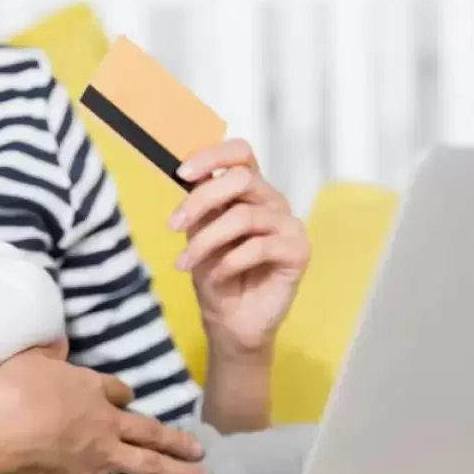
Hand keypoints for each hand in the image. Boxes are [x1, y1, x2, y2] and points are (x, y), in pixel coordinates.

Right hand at [0, 349, 207, 473]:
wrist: (6, 420)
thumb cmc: (16, 385)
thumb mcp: (33, 357)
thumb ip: (49, 351)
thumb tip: (57, 344)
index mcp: (92, 390)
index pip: (118, 391)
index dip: (123, 395)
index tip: (126, 397)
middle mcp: (105, 424)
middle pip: (149, 430)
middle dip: (174, 439)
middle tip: (199, 448)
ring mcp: (99, 457)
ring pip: (147, 465)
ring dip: (178, 473)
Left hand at [171, 140, 310, 355]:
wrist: (230, 319)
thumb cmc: (215, 273)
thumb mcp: (198, 234)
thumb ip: (199, 205)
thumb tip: (187, 176)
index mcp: (249, 191)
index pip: (241, 154)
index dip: (213, 156)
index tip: (182, 173)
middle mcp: (272, 201)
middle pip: (241, 180)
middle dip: (201, 201)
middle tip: (174, 226)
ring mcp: (289, 225)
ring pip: (244, 216)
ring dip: (206, 241)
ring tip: (185, 263)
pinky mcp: (299, 251)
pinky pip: (259, 247)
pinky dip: (229, 262)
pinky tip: (218, 276)